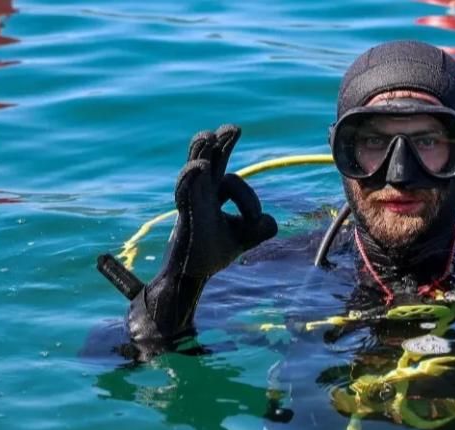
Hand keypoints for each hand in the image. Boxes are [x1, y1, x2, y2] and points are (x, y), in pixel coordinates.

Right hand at [165, 124, 276, 278]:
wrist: (192, 275)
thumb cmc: (213, 252)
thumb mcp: (245, 238)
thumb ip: (262, 228)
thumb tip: (270, 220)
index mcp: (213, 194)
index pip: (232, 180)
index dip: (248, 199)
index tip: (256, 219)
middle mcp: (200, 193)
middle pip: (208, 159)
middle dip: (220, 144)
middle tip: (233, 129)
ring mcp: (190, 203)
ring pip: (193, 171)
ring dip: (201, 153)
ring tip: (208, 136)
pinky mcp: (184, 216)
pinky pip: (185, 193)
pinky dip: (191, 178)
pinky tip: (198, 167)